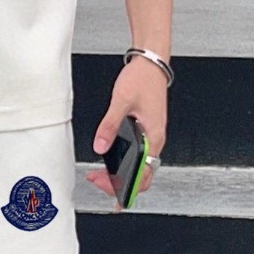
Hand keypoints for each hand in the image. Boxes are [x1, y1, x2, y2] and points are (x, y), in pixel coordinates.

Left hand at [84, 56, 168, 206]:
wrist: (152, 64)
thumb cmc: (143, 79)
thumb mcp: (121, 101)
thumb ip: (109, 126)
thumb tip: (100, 146)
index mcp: (153, 137)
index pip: (141, 176)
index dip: (124, 188)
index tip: (106, 190)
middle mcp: (155, 141)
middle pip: (141, 177)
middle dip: (119, 185)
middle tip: (98, 182)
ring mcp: (152, 137)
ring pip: (140, 168)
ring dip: (121, 175)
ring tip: (101, 175)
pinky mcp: (148, 131)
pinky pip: (139, 157)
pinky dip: (126, 164)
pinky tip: (112, 164)